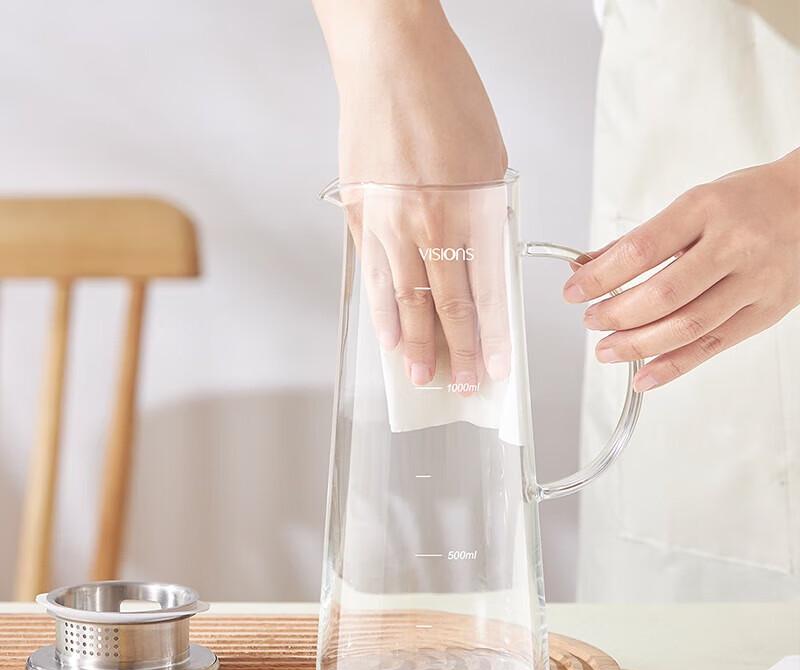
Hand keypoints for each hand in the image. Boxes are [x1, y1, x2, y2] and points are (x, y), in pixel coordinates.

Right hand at [314, 0, 509, 389]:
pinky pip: (374, 275)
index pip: (486, 293)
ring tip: (419, 375)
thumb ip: (486, 216)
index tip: (498, 367)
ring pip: (404, 300)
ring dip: (413, 344)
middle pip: (444, 306)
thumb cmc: (445, 95)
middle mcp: (429, 225)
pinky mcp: (360, 214)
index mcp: (470, 209)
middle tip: (463, 386)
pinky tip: (387, 333)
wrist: (389, 56)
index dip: (492, 337)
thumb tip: (481, 262)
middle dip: (456, 353)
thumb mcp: (489, 159)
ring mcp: (388, 223)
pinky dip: (382, 309)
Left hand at [564, 148, 799, 390]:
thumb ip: (637, 240)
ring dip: (637, 345)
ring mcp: (753, 282)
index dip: (601, 276)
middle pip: (663, 294)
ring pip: (687, 325)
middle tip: (591, 321)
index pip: (642, 249)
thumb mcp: (691, 205)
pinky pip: (713, 346)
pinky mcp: (765, 312)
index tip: (574, 291)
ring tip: (607, 350)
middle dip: (616, 314)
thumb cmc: (747, 202)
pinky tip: (644, 375)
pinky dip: (673, 366)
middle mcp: (733, 245)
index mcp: (706, 209)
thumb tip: (585, 267)